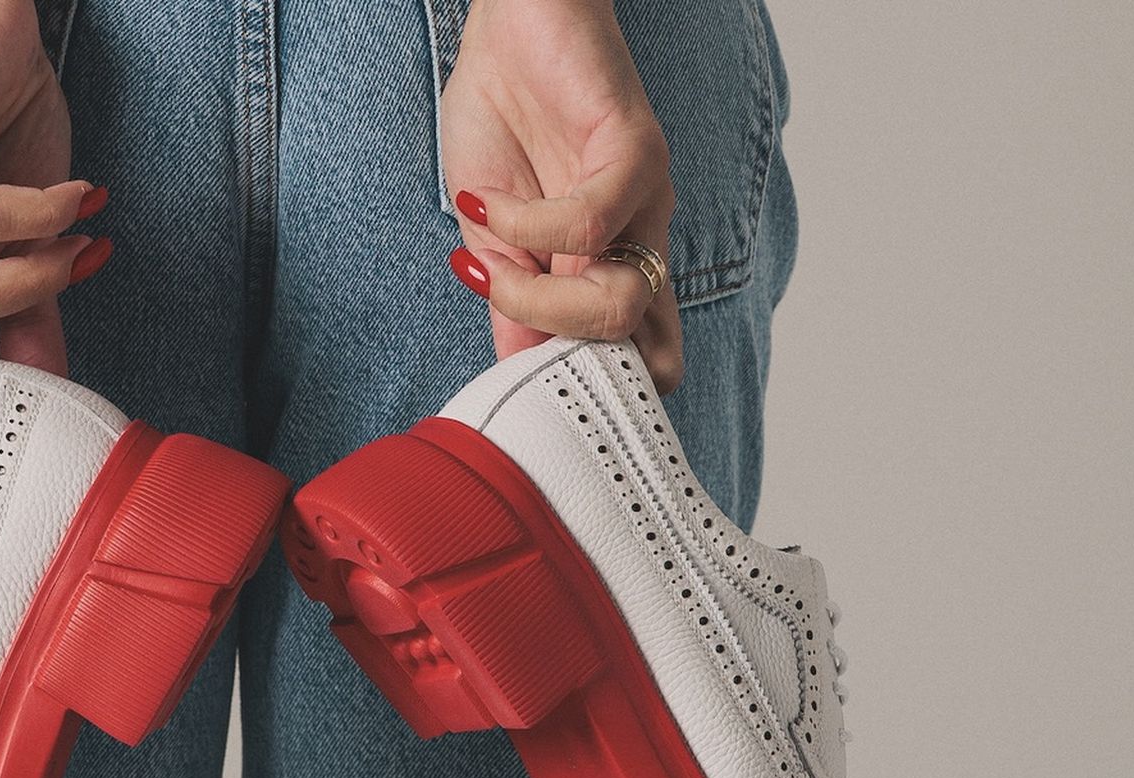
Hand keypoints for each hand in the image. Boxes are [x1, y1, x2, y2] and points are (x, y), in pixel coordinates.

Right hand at [439, 0, 682, 390]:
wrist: (509, 26)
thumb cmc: (504, 119)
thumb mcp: (493, 232)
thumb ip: (513, 301)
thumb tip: (517, 372)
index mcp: (612, 266)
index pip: (642, 361)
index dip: (588, 386)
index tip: (515, 373)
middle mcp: (642, 240)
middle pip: (640, 352)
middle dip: (557, 347)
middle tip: (501, 300)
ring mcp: (646, 199)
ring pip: (622, 300)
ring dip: (537, 294)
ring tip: (489, 254)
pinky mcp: (635, 148)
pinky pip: (592, 222)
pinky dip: (526, 226)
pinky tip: (487, 201)